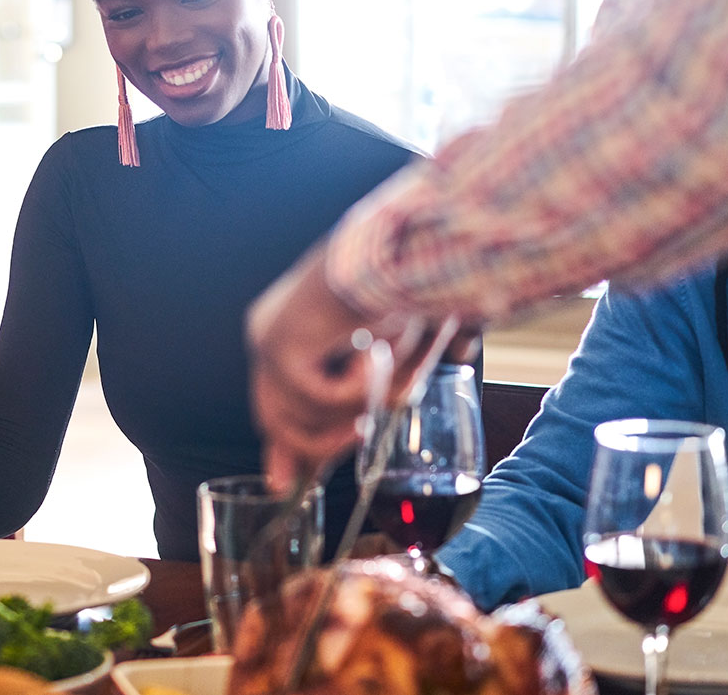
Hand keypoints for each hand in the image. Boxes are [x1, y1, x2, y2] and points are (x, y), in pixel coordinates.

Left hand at [246, 245, 475, 491]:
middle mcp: (270, 336)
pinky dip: (358, 386)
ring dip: (361, 404)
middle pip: (279, 424)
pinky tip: (372, 348)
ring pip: (307, 421)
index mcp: (292, 330)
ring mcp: (269, 344)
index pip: (277, 404)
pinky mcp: (281, 349)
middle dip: (319, 447)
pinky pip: (321, 402)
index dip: (284, 449)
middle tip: (359, 436)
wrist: (404, 241)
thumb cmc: (416, 266)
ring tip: (391, 362)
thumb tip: (458, 353)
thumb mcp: (423, 321)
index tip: (284, 485)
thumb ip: (432, 344)